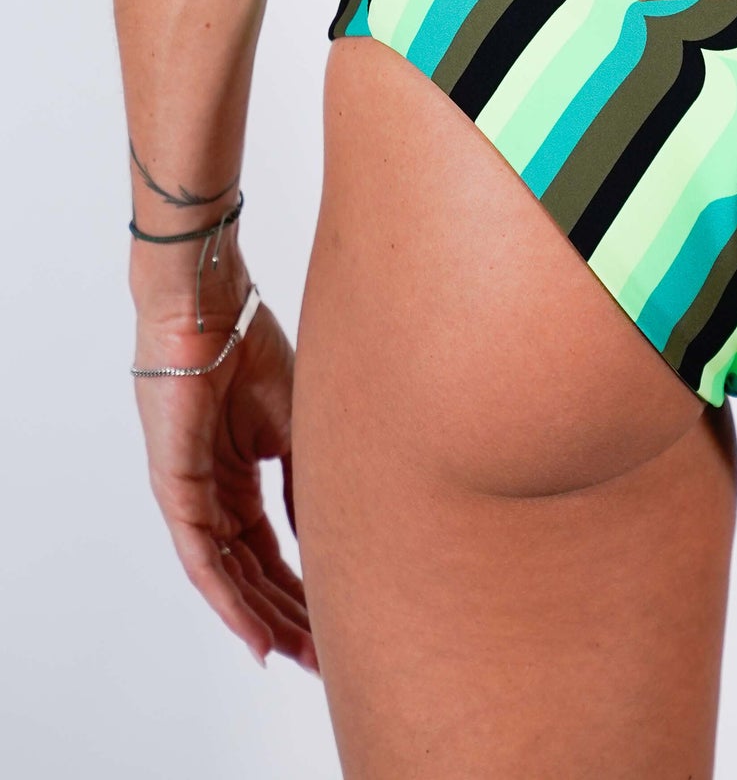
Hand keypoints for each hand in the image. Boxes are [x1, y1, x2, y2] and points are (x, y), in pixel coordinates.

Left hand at [132, 285, 316, 671]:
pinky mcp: (175, 490)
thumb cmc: (252, 345)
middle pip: (251, 571)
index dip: (301, 584)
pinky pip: (202, 559)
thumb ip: (305, 480)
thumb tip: (327, 533)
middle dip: (286, 614)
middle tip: (322, 654)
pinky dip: (228, 601)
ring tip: (299, 655)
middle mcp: (213, 492)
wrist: (213, 308)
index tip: (334, 617)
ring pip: (228, 575)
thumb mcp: (297, 423)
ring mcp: (192, 494)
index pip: (271, 546)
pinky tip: (256, 632)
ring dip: (261, 618)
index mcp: (241, 473)